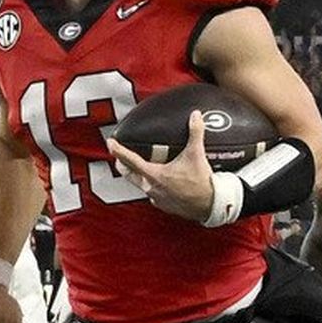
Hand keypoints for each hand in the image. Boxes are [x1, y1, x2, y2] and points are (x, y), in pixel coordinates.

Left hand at [108, 111, 231, 223]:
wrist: (210, 205)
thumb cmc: (201, 184)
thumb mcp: (196, 154)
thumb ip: (195, 133)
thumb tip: (195, 116)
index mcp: (154, 175)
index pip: (130, 160)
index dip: (118, 150)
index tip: (111, 143)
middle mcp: (151, 188)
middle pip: (128, 174)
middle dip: (122, 164)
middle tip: (119, 156)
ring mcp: (155, 198)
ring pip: (139, 184)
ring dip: (137, 175)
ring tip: (138, 166)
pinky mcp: (163, 205)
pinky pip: (152, 193)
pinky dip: (151, 185)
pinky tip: (157, 181)